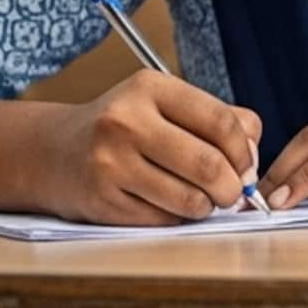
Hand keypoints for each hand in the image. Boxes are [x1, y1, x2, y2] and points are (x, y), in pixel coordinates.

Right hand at [36, 70, 262, 224]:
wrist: (53, 152)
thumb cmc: (126, 129)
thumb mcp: (167, 105)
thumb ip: (221, 120)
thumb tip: (253, 155)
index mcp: (150, 88)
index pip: (221, 122)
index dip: (245, 151)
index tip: (246, 166)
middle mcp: (125, 121)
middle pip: (209, 164)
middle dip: (232, 187)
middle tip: (232, 193)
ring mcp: (110, 162)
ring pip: (190, 199)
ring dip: (207, 205)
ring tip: (201, 197)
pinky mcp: (101, 200)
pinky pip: (164, 218)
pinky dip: (178, 216)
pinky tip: (167, 203)